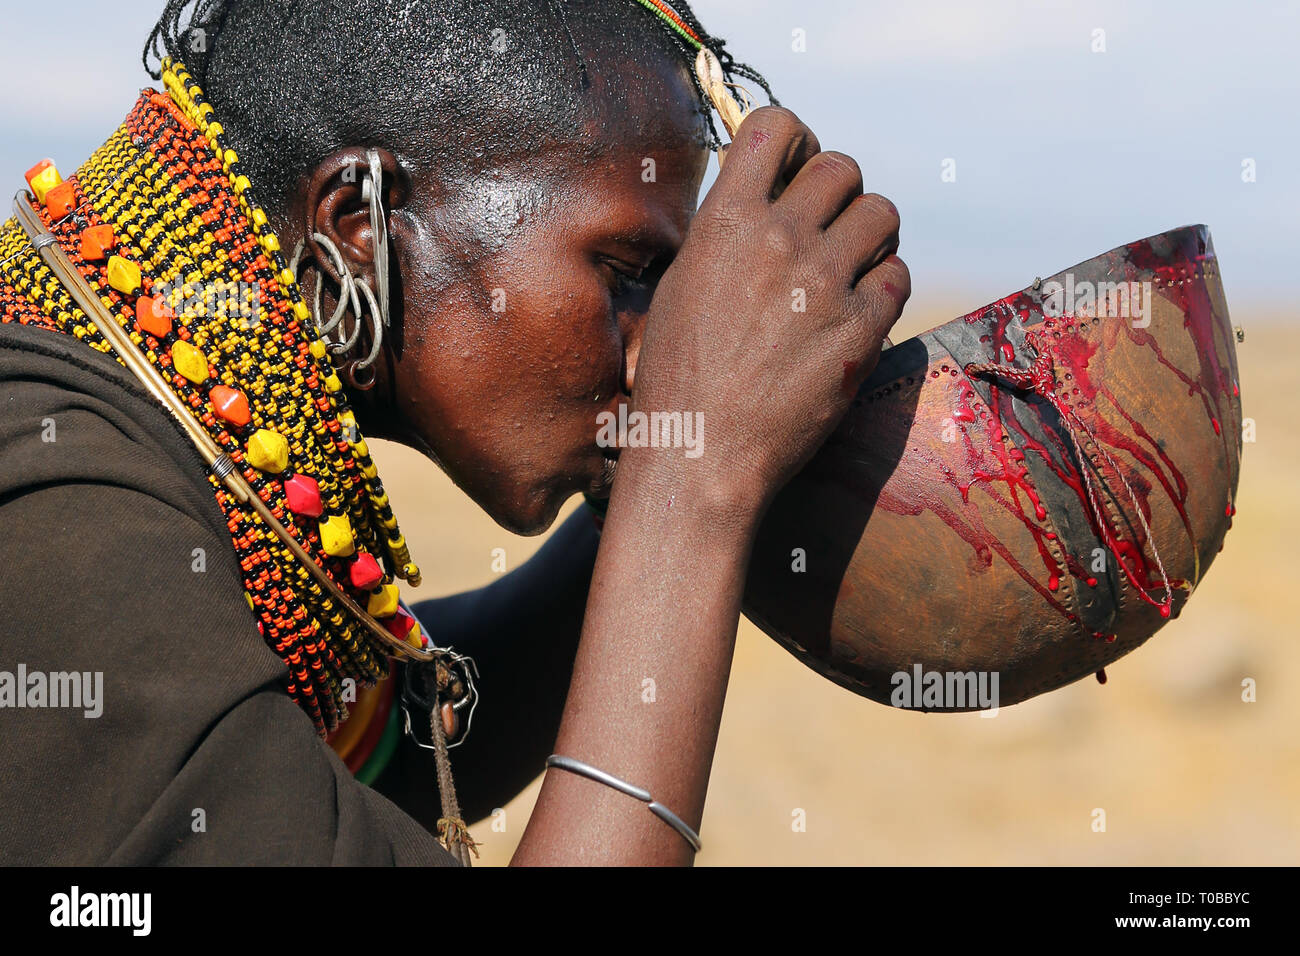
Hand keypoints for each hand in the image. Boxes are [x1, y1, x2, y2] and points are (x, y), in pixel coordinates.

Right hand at [631, 105, 908, 519]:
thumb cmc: (679, 380)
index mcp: (725, 222)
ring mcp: (825, 283)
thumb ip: (724, 235)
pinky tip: (858, 308)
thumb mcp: (681, 287)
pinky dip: (883, 285)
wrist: (702, 455)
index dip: (795, 138)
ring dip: (870, 232)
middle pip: (840, 167)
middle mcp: (779, 240)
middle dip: (838, 191)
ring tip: (851, 263)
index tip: (795, 166)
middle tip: (827, 225)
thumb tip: (759, 202)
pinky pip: (897, 275)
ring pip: (881, 213)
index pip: (775, 126)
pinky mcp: (862, 329)